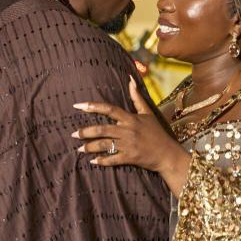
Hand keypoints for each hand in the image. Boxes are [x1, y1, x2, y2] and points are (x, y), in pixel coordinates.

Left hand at [72, 76, 190, 190]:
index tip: (77, 106)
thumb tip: (130, 80)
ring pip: (104, 144)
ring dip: (89, 147)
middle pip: (102, 129)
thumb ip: (137, 97)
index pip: (109, 109)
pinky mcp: (130, 158)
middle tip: (73, 134)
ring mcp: (128, 145)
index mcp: (130, 118)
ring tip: (79, 149)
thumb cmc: (157, 133)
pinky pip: (112, 159)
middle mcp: (128, 130)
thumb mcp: (148, 113)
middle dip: (85, 132)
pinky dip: (101, 161)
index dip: (92, 107)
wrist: (168, 154)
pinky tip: (92, 161)